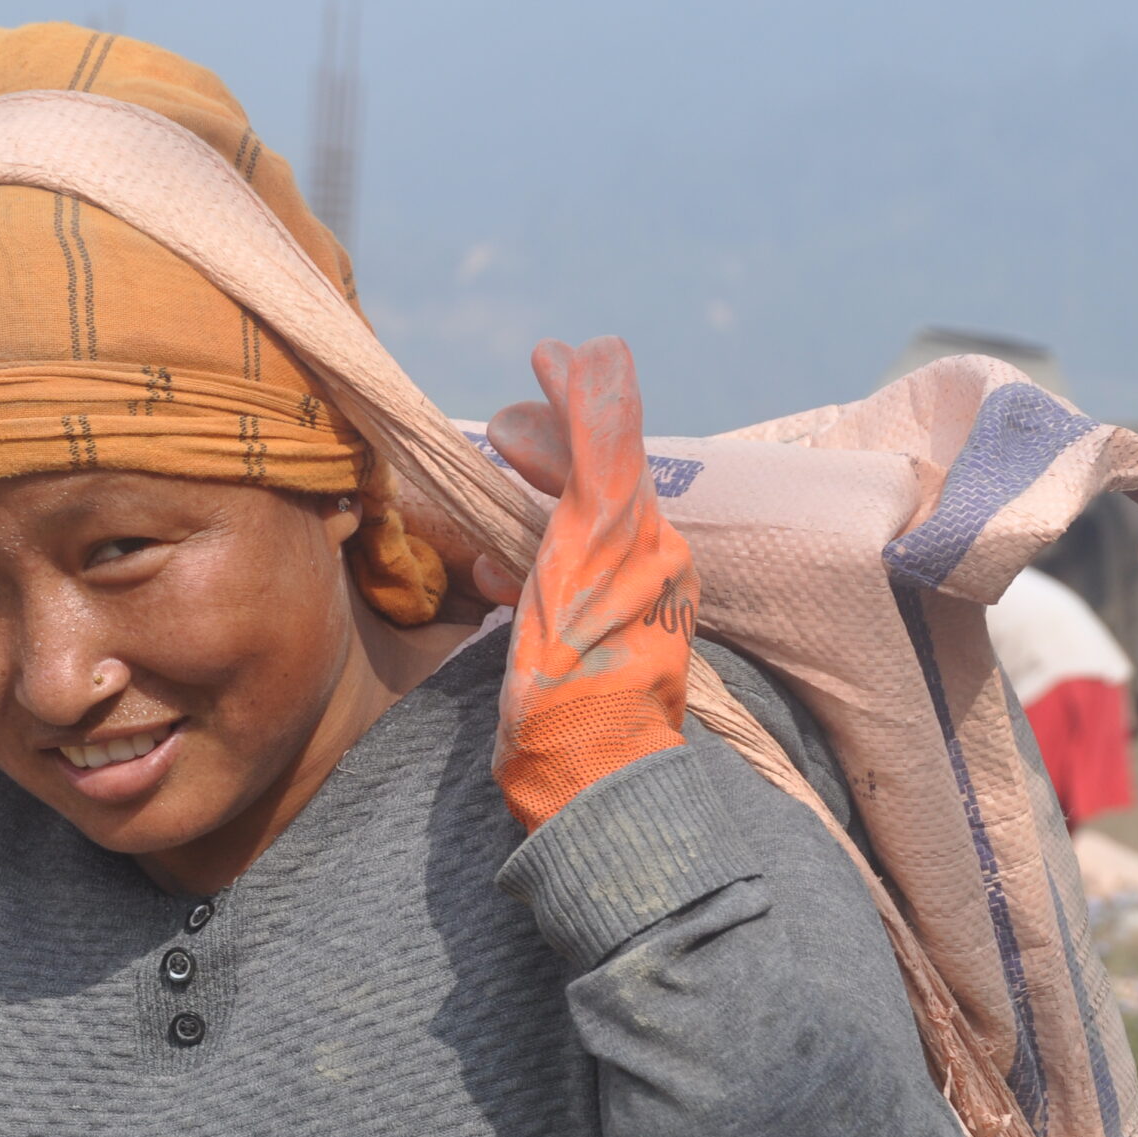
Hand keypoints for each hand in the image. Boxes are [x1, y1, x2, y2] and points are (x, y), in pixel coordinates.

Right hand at [486, 337, 699, 831]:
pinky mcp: (595, 656)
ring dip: (530, 506)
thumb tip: (606, 352)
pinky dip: (530, 566)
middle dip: (547, 451)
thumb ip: (601, 444)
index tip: (543, 353)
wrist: (582, 782)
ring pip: (575, 536)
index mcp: (648, 538)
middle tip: (498, 430)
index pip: (612, 442)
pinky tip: (496, 574)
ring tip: (489, 492)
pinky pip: (566, 590)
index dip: (575, 394)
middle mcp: (645, 570)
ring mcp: (621, 615)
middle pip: (593, 487)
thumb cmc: (580, 668)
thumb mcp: (587, 540)